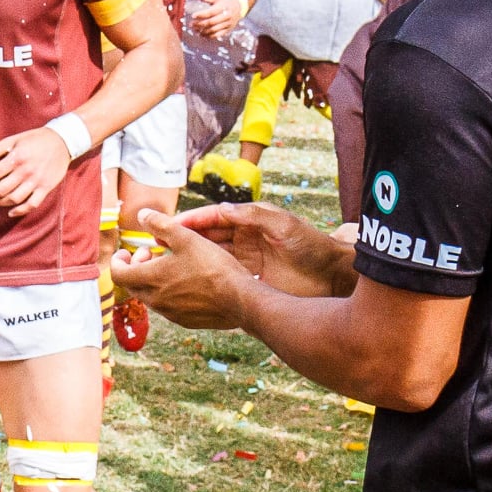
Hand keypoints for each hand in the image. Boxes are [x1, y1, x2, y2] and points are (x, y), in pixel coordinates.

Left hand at [0, 127, 69, 216]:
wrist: (62, 141)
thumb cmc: (34, 140)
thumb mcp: (12, 140)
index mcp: (16, 158)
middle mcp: (26, 171)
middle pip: (0, 189)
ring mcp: (36, 181)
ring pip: (13, 199)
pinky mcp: (45, 188)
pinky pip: (31, 205)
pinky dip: (19, 211)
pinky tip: (10, 211)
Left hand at [109, 208, 252, 328]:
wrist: (239, 299)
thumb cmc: (212, 266)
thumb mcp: (186, 237)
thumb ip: (160, 224)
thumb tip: (142, 214)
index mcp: (150, 279)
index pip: (118, 274)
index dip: (119, 261)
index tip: (127, 252)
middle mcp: (155, 300)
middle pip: (132, 285)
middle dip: (137, 267)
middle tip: (152, 254)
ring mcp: (170, 313)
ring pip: (150, 296)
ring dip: (152, 280)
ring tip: (171, 265)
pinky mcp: (185, 321)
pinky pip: (167, 306)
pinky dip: (168, 292)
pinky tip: (187, 282)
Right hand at [175, 202, 352, 297]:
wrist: (332, 275)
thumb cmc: (311, 244)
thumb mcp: (282, 224)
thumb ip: (252, 215)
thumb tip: (220, 209)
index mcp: (249, 221)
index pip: (213, 218)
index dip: (190, 221)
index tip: (169, 225)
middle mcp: (243, 239)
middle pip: (206, 237)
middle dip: (183, 239)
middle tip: (158, 245)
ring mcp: (245, 260)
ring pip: (209, 257)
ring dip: (189, 258)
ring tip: (167, 264)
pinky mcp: (249, 279)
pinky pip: (221, 276)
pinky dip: (204, 277)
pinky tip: (189, 282)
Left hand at [188, 0, 246, 37]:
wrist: (239, 7)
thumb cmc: (225, 2)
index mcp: (223, 7)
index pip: (211, 12)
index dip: (201, 14)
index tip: (193, 15)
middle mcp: (226, 16)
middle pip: (211, 22)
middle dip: (200, 24)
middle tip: (191, 24)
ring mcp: (228, 24)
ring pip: (214, 30)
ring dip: (203, 31)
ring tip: (195, 30)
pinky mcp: (228, 29)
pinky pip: (217, 35)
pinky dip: (209, 36)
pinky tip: (202, 34)